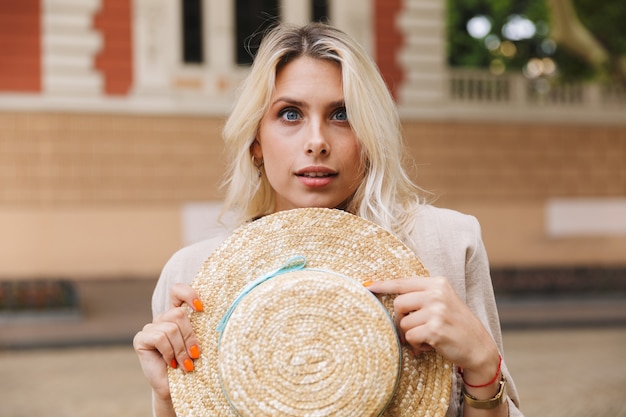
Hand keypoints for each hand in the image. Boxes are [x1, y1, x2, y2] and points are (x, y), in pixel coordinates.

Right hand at [133, 284, 203, 401]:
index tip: (201, 308)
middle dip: (190, 336)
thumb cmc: (191, 365)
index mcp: (177, 316)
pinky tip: (171, 363)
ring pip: (171, 328)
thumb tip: (205, 311)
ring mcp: (150, 328)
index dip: (188, 294)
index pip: (177, 291)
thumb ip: (198, 327)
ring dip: (181, 349)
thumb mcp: (198, 343)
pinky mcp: (141, 339)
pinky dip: (169, 352)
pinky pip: (159, 337)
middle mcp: (163, 319)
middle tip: (195, 355)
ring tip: (185, 364)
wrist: (177, 389)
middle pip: (178, 314)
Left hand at [366, 277, 498, 377]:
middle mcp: (437, 293)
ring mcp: (436, 310)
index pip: (403, 282)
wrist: (479, 347)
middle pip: (398, 304)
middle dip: (402, 320)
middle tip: (416, 329)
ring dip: (411, 335)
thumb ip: (421, 297)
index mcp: (438, 283)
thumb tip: (391, 299)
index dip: (383, 285)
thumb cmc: (456, 325)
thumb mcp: (442, 302)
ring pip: (403, 323)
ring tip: (428, 337)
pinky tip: (431, 345)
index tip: (367, 285)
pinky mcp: (435, 329)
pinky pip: (410, 337)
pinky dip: (417, 345)